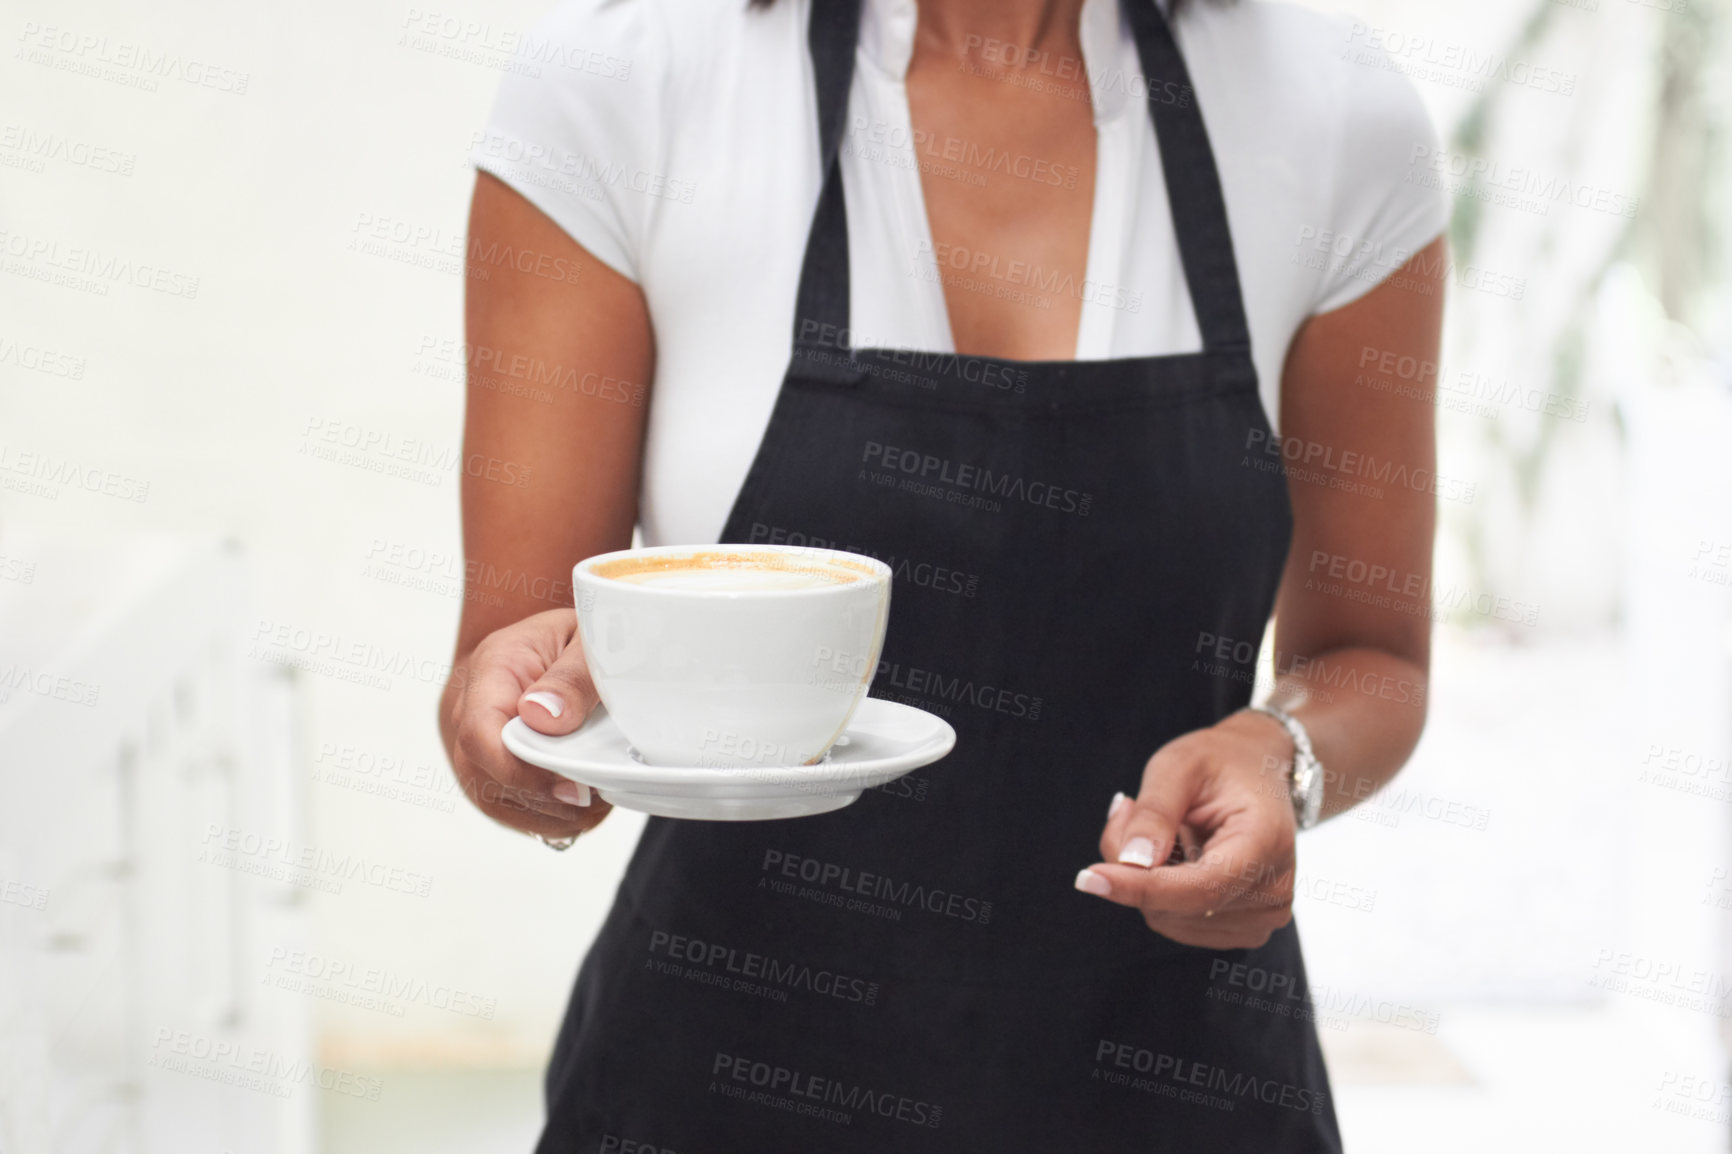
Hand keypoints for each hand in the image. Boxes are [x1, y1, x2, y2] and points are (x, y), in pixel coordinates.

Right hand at [441, 608, 612, 840]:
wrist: (551, 645)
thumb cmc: (571, 638)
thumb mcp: (586, 638)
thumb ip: (571, 676)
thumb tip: (544, 716)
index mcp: (491, 673)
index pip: (481, 734)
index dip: (523, 771)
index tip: (573, 786)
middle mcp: (468, 714)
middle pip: (487, 778)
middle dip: (547, 796)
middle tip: (599, 791)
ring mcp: (474, 750)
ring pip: (501, 803)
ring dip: (553, 811)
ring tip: (598, 791)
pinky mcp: (490, 776)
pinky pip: (515, 813)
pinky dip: (554, 816)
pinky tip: (585, 799)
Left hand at [1076, 711, 1297, 948]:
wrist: (1256, 771)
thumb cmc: (1218, 763)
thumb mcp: (1180, 766)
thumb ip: (1155, 812)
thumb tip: (1132, 863)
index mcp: (1267, 842)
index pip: (1199, 887)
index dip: (1140, 887)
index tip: (1088, 878)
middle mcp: (1273, 889)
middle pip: (1175, 905)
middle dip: (1134, 865)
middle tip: (1131, 808)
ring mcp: (1262, 916)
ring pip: (1167, 918)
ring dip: (1145, 877)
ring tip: (1164, 827)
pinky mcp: (1243, 928)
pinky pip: (1176, 922)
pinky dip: (1158, 891)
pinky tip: (1173, 853)